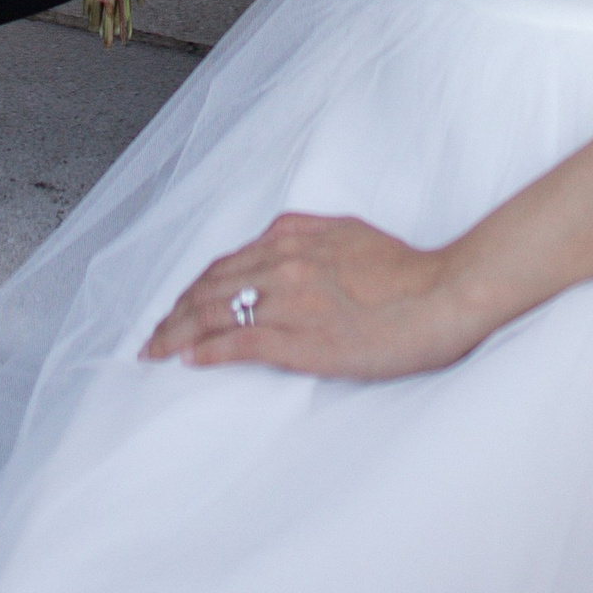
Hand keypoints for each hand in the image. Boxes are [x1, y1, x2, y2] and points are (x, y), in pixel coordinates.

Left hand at [142, 212, 480, 380]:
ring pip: (213, 313)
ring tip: (155, 350)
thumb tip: (277, 241)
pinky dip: (206, 351)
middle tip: (152, 336)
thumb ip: (307, 235)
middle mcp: (282, 261)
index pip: (226, 263)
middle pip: (210, 287)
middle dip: (173, 312)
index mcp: (292, 235)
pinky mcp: (299, 338)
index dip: (194, 288)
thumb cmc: (406, 269)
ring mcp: (288, 300)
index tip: (177, 306)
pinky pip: (238, 343)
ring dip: (176, 333)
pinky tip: (188, 360)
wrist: (440, 294)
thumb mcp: (349, 232)